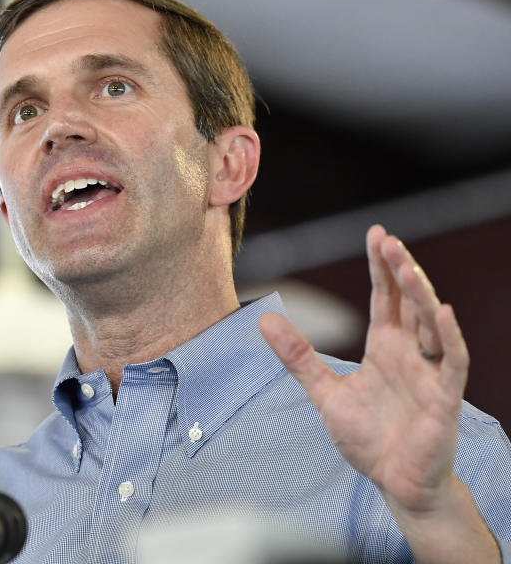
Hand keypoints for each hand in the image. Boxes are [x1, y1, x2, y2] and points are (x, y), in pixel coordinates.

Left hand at [259, 225, 497, 561]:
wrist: (395, 483)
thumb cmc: (368, 438)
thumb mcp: (324, 392)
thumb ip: (298, 357)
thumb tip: (264, 320)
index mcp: (385, 349)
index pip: (384, 299)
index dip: (381, 268)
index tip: (376, 234)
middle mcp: (410, 354)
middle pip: (408, 303)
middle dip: (400, 270)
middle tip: (387, 239)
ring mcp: (430, 374)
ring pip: (431, 324)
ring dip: (421, 294)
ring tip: (407, 265)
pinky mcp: (445, 399)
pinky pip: (454, 363)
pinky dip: (450, 338)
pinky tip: (442, 313)